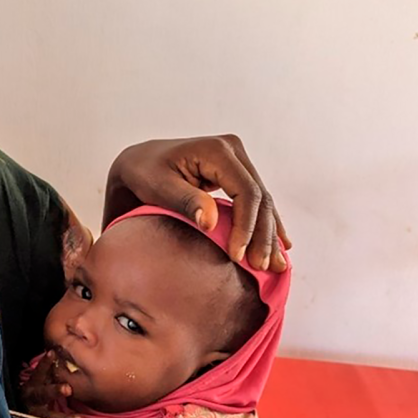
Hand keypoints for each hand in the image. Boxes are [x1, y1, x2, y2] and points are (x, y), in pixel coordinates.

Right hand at [20, 350, 83, 417]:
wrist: (24, 410)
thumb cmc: (38, 390)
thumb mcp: (41, 379)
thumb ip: (49, 369)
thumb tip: (61, 349)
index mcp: (32, 385)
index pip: (38, 372)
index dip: (45, 364)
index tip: (52, 354)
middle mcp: (32, 400)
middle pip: (42, 394)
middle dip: (54, 391)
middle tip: (68, 389)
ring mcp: (37, 415)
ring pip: (49, 417)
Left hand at [104, 135, 291, 271]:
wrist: (137, 163)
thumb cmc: (143, 173)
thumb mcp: (158, 186)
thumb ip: (185, 201)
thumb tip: (210, 222)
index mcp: (216, 150)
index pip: (246, 192)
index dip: (246, 226)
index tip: (237, 256)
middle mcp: (233, 151)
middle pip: (260, 198)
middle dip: (263, 235)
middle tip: (261, 267)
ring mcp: (237, 162)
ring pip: (263, 201)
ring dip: (270, 234)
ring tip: (276, 265)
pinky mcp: (236, 174)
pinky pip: (255, 202)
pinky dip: (265, 225)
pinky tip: (279, 246)